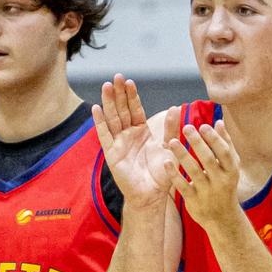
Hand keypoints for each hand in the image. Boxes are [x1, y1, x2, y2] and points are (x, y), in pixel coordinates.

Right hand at [92, 75, 176, 209]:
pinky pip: (105, 136)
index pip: (135, 109)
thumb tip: (176, 108)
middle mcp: (128, 134)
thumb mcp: (170, 147)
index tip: (129, 81)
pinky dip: (100, 123)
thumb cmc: (162, 173)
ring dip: (108, 103)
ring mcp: (118, 143)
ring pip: (112, 119)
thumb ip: (171, 128)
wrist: (152, 194)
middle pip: (121, 110)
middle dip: (119, 94)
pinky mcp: (112, 154)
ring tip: (106, 86)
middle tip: (116, 77)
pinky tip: (96, 109)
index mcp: (142, 131)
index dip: (132, 96)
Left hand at [167, 121, 241, 230]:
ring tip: (172, 141)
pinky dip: (174, 175)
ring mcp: (207, 192)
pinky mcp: (194, 201)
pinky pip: (183, 186)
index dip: (215, 139)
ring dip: (183, 155)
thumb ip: (226, 144)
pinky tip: (166, 162)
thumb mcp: (230, 167)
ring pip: (194, 172)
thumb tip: (219, 122)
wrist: (222, 218)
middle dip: (197, 143)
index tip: (203, 126)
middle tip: (186, 127)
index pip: (224, 153)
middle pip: (209, 160)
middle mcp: (221, 182)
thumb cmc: (225, 185)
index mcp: (231, 171)